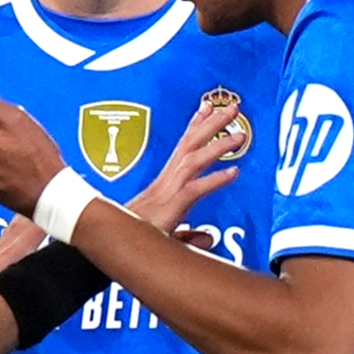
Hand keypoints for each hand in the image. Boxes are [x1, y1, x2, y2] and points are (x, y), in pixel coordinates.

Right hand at [123, 92, 251, 239]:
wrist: (113, 246)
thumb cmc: (135, 239)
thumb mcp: (164, 235)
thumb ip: (188, 235)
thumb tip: (207, 239)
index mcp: (164, 183)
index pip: (182, 147)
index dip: (196, 125)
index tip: (208, 107)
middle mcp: (167, 181)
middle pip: (191, 144)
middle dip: (212, 124)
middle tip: (232, 108)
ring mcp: (168, 192)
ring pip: (194, 160)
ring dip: (218, 146)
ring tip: (240, 136)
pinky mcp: (170, 207)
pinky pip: (195, 189)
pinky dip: (215, 180)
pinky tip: (233, 172)